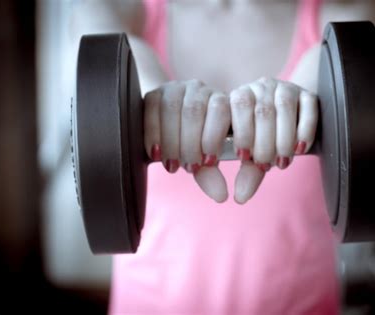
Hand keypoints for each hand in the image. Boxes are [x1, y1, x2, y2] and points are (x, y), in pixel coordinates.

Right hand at [144, 79, 230, 201]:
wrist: (165, 134)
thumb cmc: (192, 148)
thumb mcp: (204, 161)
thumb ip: (212, 175)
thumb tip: (221, 196)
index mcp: (221, 102)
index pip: (221, 110)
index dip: (214, 136)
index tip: (209, 162)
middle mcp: (201, 90)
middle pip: (195, 111)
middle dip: (190, 143)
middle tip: (189, 167)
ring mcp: (177, 88)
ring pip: (173, 108)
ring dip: (172, 140)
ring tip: (172, 165)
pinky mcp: (155, 93)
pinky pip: (152, 107)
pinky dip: (153, 132)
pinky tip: (154, 152)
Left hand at [229, 77, 317, 203]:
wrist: (293, 120)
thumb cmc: (264, 138)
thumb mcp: (253, 153)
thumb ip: (247, 173)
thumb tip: (241, 198)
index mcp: (240, 97)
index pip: (237, 106)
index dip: (241, 132)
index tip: (243, 156)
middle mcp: (261, 88)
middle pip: (263, 111)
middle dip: (264, 143)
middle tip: (265, 164)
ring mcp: (285, 88)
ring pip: (285, 108)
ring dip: (284, 139)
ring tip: (282, 161)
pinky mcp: (308, 94)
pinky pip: (308, 108)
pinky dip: (304, 131)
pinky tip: (300, 148)